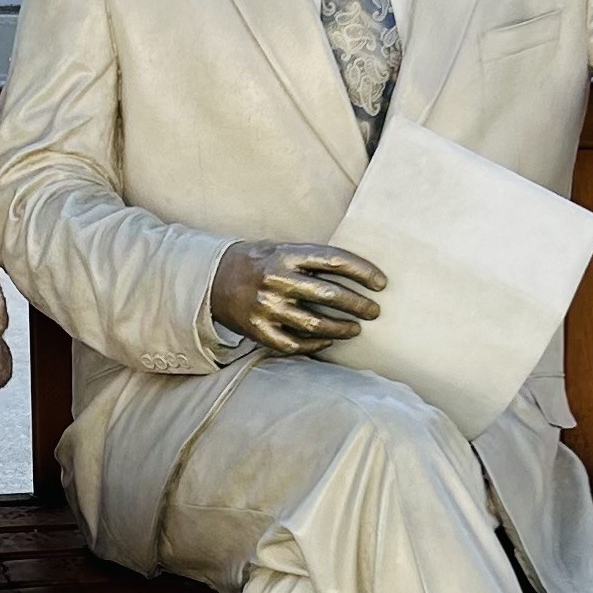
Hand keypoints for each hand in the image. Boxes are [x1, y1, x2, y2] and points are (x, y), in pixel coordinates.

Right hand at [210, 240, 385, 356]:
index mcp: (286, 254)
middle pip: (329, 294)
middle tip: (374, 311)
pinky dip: (315, 343)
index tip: (381, 283)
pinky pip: (294, 343)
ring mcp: (266, 306)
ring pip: (315, 323)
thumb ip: (311, 259)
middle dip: (358, 304)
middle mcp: (277, 279)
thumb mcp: (281, 249)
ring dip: (342, 328)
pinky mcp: (258, 329)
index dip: (363, 271)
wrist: (212, 279)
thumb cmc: (257, 261)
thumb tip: (357, 273)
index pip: (334, 260)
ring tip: (356, 329)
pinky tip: (328, 340)